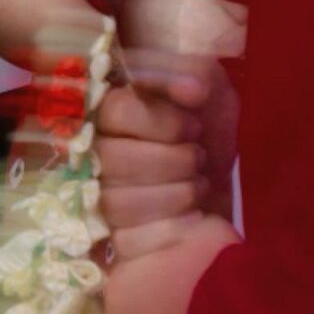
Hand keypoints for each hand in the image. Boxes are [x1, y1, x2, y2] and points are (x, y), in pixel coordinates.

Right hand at [96, 57, 214, 261]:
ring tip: (200, 185)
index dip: (158, 122)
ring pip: (115, 202)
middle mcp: (89, 152)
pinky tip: (193, 217)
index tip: (194, 128)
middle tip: (199, 157)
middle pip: (111, 159)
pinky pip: (127, 240)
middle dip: (171, 160)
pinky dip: (171, 228)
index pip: (113, 110)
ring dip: (175, 193)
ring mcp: (93, 199)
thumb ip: (190, 73)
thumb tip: (191, 90)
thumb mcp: (207, 84)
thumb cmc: (208, 127)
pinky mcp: (111, 239)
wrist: (224, 183)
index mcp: (105, 106)